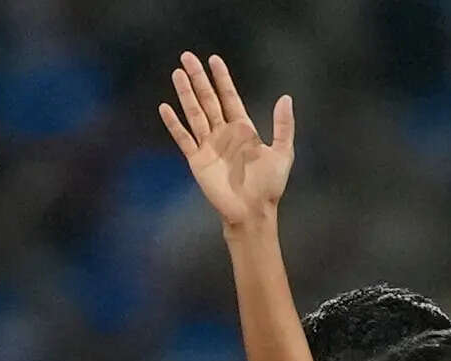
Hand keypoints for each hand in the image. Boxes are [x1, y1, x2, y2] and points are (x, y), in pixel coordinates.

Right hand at [159, 52, 294, 230]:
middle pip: (208, 100)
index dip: (222, 79)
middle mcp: (223, 134)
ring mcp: (208, 146)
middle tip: (187, 57)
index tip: (213, 60)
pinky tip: (165, 108)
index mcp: (243, 129)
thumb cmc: (269, 186)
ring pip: (194, 113)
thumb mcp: (283, 152)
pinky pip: (183, 138)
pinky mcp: (197, 161)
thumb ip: (283, 125)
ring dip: (186, 94)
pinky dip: (174, 124)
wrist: (252, 212)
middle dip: (198, 78)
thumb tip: (285, 97)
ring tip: (177, 74)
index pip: (229, 97)